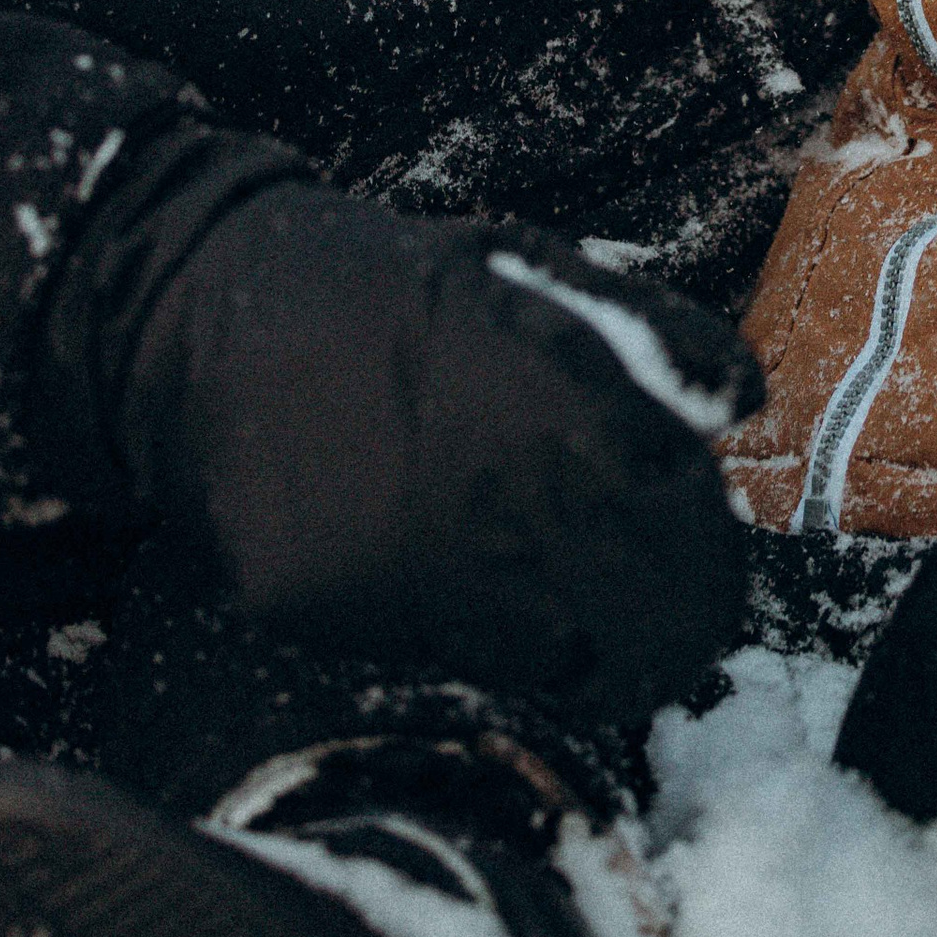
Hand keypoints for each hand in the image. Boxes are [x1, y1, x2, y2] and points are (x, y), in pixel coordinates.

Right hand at [79, 148, 759, 717]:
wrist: (195, 305)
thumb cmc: (379, 287)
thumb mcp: (530, 269)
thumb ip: (651, 337)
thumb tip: (741, 405)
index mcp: (570, 415)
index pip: (694, 550)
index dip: (712, 578)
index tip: (707, 582)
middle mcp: (500, 506)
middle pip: (640, 636)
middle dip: (663, 640)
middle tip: (654, 634)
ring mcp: (407, 571)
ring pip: (544, 667)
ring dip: (566, 647)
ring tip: (545, 601)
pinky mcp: (324, 612)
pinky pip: (425, 655)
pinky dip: (450, 634)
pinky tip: (429, 570)